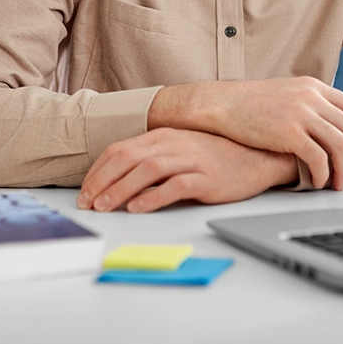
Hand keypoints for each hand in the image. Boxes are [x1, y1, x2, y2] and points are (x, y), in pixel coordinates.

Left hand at [77, 128, 297, 213]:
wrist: (257, 158)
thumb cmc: (216, 156)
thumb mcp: (180, 149)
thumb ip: (152, 157)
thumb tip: (119, 178)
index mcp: (164, 136)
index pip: (121, 149)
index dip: (98, 170)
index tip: (85, 190)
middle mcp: (174, 143)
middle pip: (128, 158)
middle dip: (102, 181)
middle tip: (87, 202)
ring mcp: (191, 159)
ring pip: (146, 170)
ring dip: (120, 189)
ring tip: (105, 207)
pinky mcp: (206, 178)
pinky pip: (175, 186)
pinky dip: (153, 197)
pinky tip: (139, 207)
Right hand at [149, 77, 342, 189]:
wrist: (220, 104)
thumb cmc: (250, 104)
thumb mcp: (286, 94)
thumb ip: (310, 105)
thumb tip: (331, 127)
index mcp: (314, 87)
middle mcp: (312, 97)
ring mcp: (301, 112)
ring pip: (341, 144)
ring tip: (339, 183)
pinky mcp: (289, 131)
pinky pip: (318, 157)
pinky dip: (323, 174)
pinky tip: (317, 181)